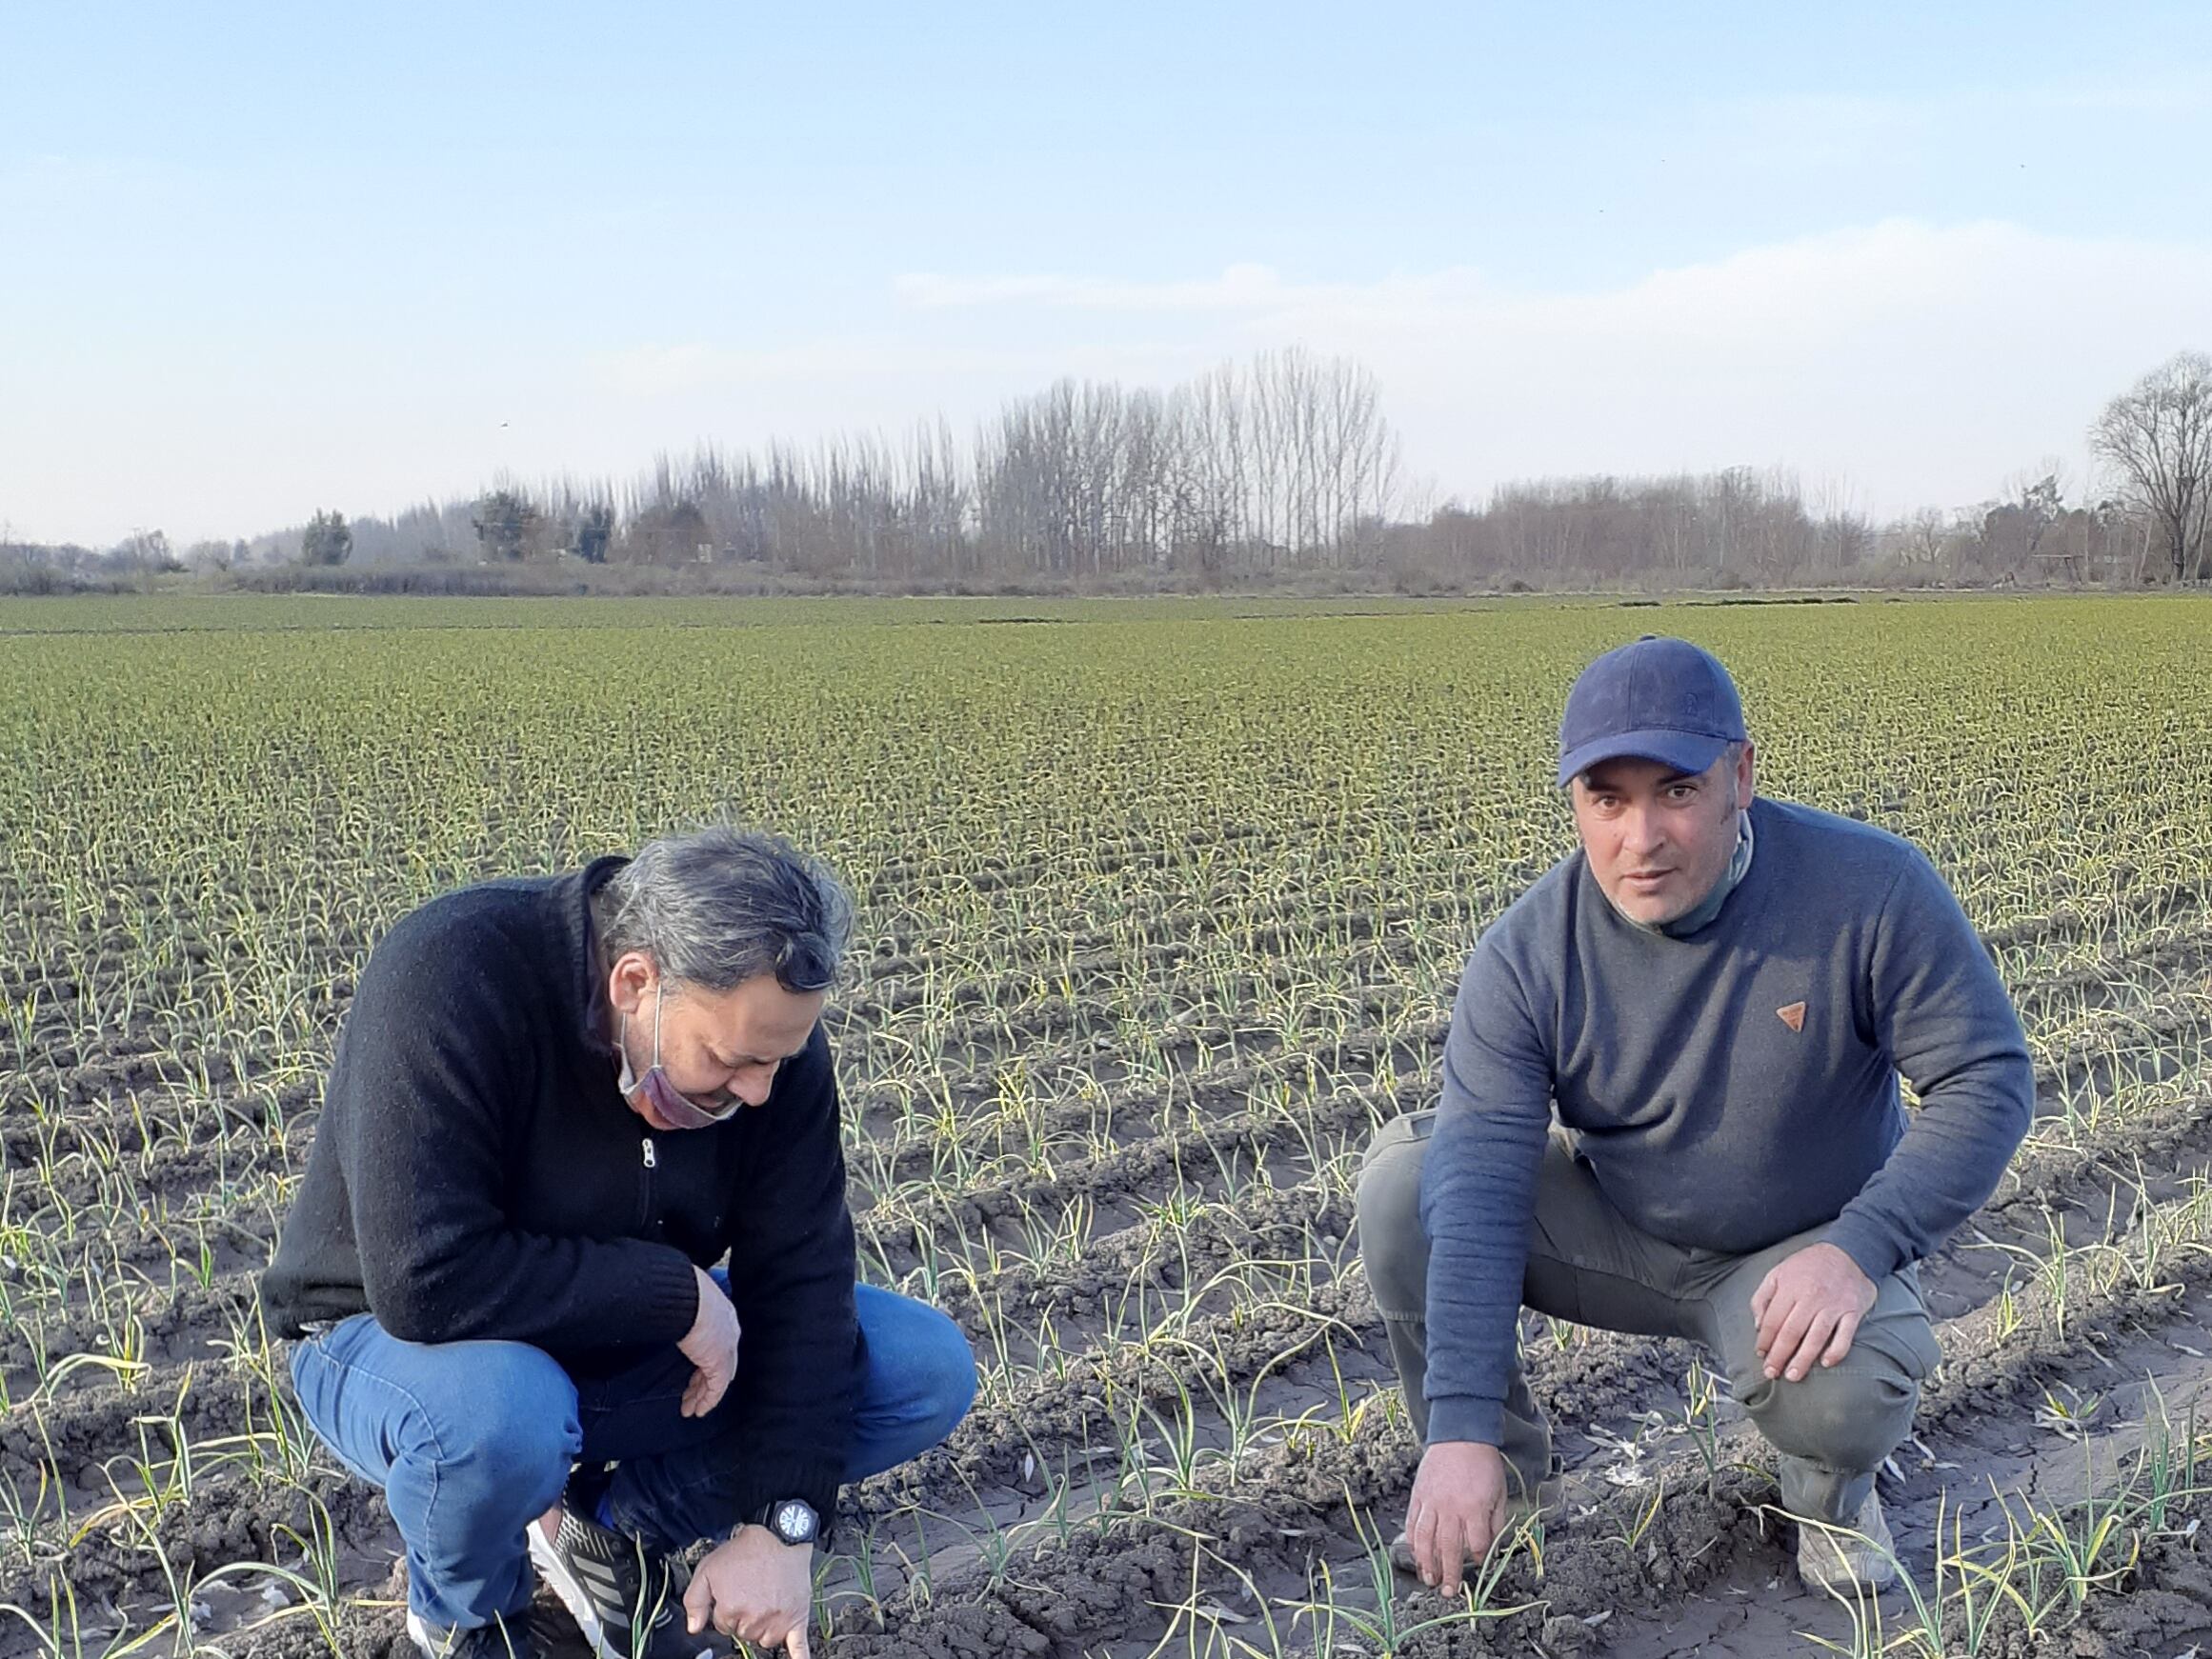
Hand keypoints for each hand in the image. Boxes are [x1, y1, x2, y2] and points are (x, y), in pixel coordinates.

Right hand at [677, 1265, 740, 1416]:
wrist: (689, 1297)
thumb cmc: (682, 1290)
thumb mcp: (687, 1297)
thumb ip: (682, 1307)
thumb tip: (664, 1306)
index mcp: (723, 1313)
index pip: (719, 1341)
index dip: (708, 1356)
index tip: (696, 1368)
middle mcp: (729, 1332)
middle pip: (720, 1362)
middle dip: (704, 1380)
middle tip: (692, 1393)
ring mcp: (726, 1349)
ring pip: (717, 1379)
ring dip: (701, 1395)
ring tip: (689, 1408)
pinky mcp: (719, 1364)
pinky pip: (715, 1389)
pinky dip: (707, 1401)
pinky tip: (697, 1410)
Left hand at [683, 1525, 812, 1655]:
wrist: (781, 1535)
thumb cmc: (745, 1551)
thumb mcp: (709, 1568)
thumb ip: (695, 1600)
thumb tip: (693, 1628)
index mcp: (731, 1610)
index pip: (722, 1626)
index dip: (725, 1609)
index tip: (732, 1592)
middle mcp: (754, 1620)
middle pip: (743, 1634)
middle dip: (743, 1618)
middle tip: (750, 1592)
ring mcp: (777, 1622)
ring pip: (764, 1640)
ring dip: (762, 1627)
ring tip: (766, 1601)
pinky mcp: (797, 1619)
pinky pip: (798, 1647)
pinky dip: (798, 1658)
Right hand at [1405, 1440, 1509, 1595]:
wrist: (1460, 1436)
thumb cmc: (1484, 1465)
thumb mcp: (1499, 1492)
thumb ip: (1495, 1521)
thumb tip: (1490, 1546)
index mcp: (1474, 1508)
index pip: (1476, 1544)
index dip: (1478, 1558)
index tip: (1478, 1564)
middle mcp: (1450, 1508)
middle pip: (1448, 1548)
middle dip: (1448, 1573)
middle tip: (1447, 1592)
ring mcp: (1431, 1502)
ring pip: (1424, 1539)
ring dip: (1425, 1562)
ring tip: (1427, 1579)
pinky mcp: (1418, 1496)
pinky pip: (1412, 1522)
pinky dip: (1412, 1540)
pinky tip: (1415, 1554)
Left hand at [1751, 1242, 1876, 1382]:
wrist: (1848, 1251)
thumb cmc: (1808, 1265)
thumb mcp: (1778, 1272)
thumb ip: (1763, 1297)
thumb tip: (1759, 1326)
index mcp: (1790, 1287)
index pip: (1773, 1320)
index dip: (1765, 1340)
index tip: (1760, 1355)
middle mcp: (1811, 1297)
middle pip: (1791, 1332)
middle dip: (1779, 1355)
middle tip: (1771, 1373)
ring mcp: (1834, 1306)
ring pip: (1816, 1337)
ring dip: (1803, 1359)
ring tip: (1793, 1376)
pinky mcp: (1853, 1311)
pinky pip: (1845, 1335)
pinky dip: (1836, 1351)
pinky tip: (1826, 1363)